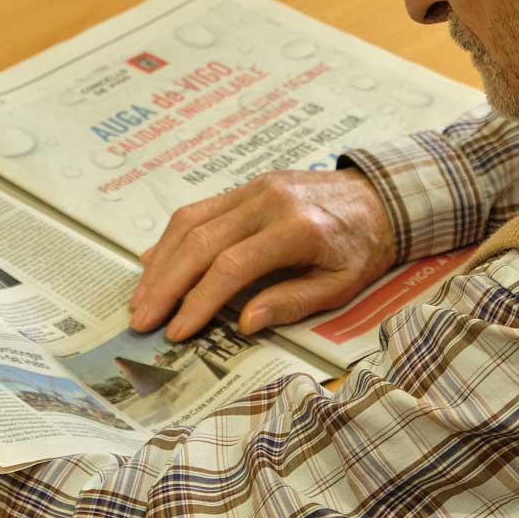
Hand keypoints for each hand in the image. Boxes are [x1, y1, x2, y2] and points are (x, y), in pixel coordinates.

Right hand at [129, 169, 395, 340]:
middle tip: (141, 320)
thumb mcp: (340, 285)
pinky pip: (200, 210)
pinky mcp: (246, 185)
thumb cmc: (361, 248)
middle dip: (166, 285)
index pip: (232, 266)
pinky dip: (172, 238)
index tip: (175, 332)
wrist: (377, 196)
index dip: (198, 301)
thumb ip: (292, 303)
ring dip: (161, 261)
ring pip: (192, 221)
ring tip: (141, 298)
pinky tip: (154, 263)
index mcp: (296, 228)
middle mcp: (268, 201)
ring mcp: (253, 188)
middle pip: (201, 242)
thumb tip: (243, 323)